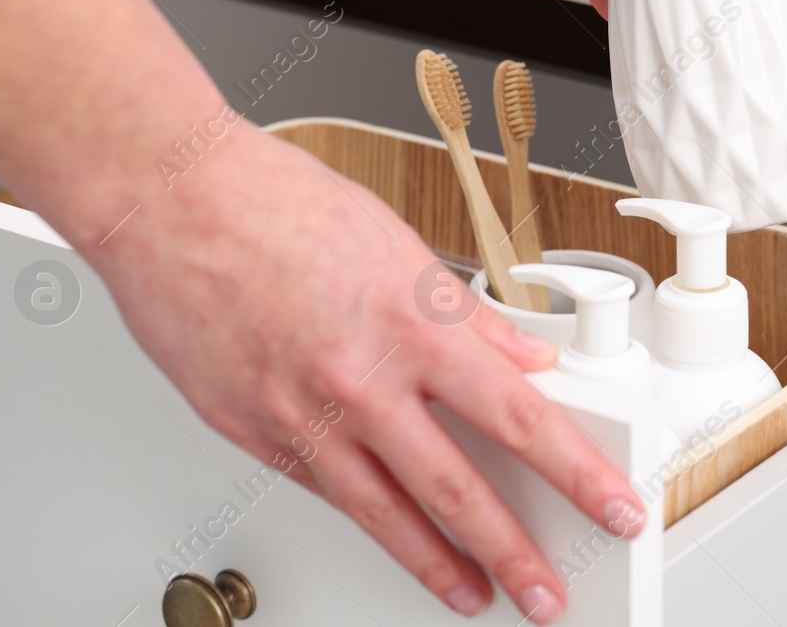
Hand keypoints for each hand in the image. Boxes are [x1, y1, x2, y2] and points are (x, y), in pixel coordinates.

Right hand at [94, 127, 644, 623]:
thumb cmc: (278, 204)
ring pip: (387, 517)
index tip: (615, 507)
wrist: (171, 200)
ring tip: (474, 594)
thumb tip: (521, 361)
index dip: (579, 474)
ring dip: (439, 565)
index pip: (522, 418)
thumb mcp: (398, 244)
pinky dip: (363, 513)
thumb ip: (467, 316)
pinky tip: (388, 528)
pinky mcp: (251, 435)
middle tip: (549, 592)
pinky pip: (322, 489)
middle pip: (460, 491)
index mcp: (416, 325)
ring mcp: (302, 417)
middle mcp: (364, 382)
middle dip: (516, 554)